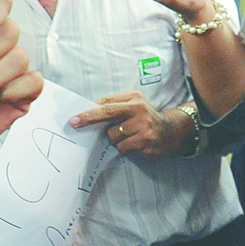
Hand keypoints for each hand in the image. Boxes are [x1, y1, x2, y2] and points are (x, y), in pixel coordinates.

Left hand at [70, 92, 189, 156]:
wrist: (171, 132)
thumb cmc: (146, 118)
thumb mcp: (133, 105)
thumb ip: (115, 106)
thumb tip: (89, 110)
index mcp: (134, 98)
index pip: (107, 103)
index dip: (89, 110)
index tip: (74, 117)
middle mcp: (139, 109)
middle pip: (107, 113)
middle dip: (89, 119)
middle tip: (74, 123)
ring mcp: (143, 126)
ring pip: (113, 136)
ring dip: (115, 139)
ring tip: (128, 136)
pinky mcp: (145, 141)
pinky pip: (122, 147)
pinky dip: (124, 147)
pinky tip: (134, 143)